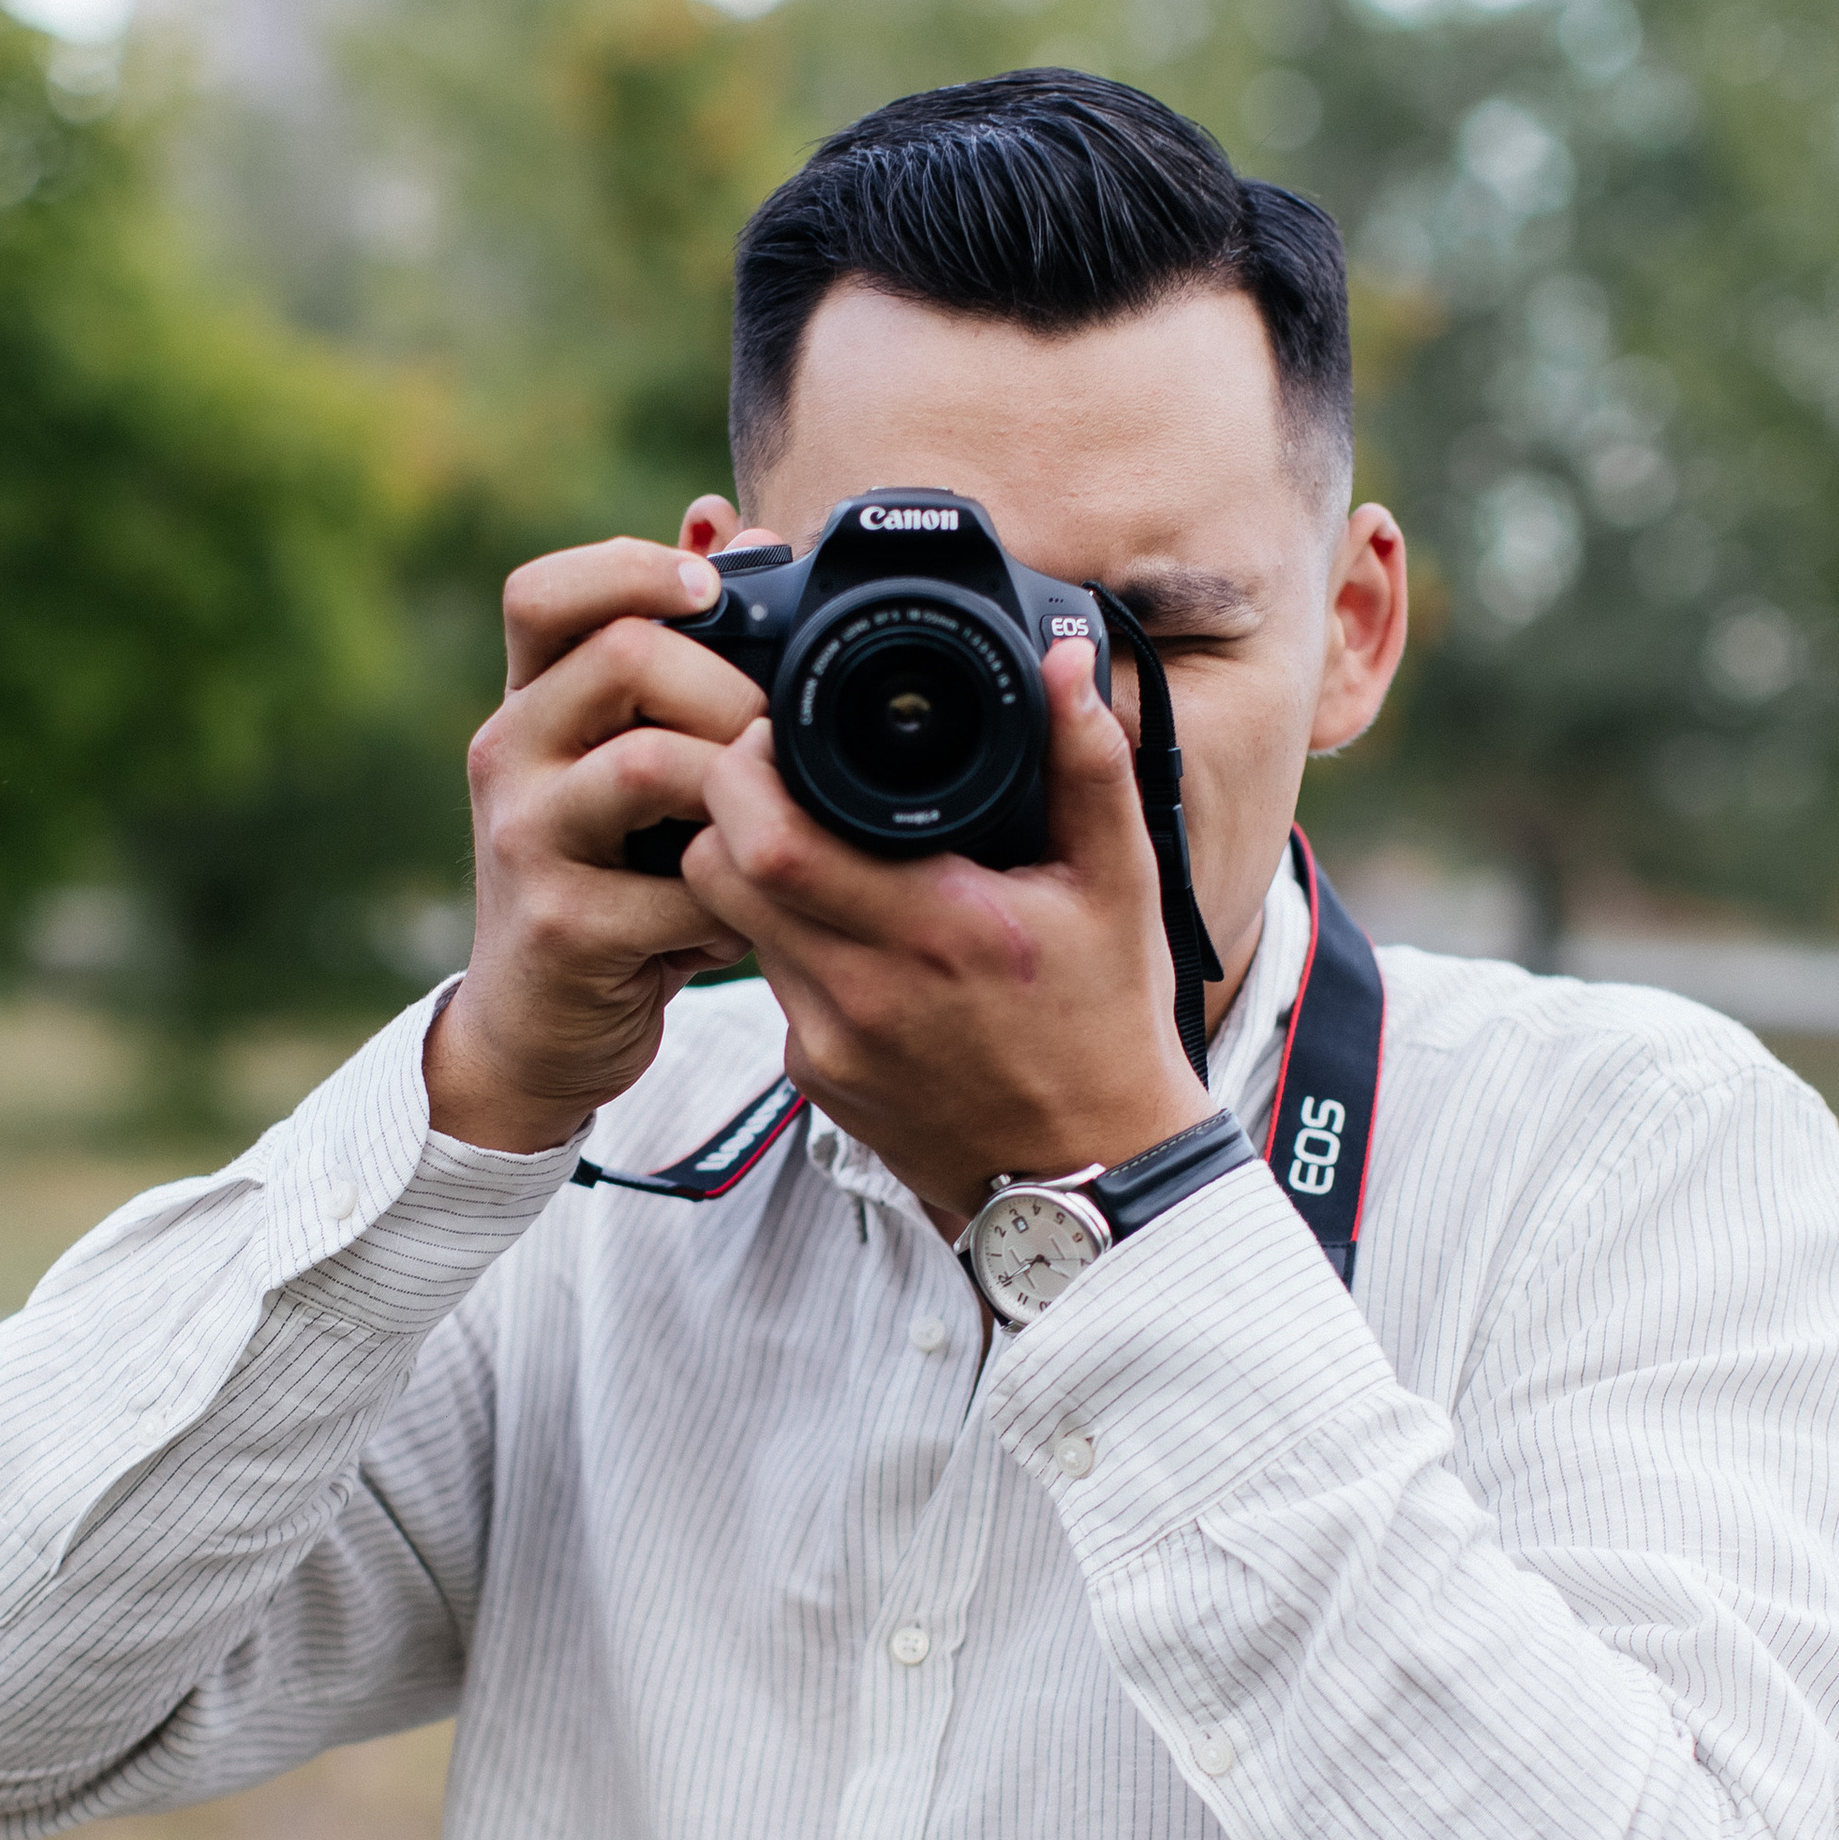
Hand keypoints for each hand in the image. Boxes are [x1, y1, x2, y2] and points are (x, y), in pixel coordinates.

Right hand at [425, 538, 765, 1152]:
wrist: (542, 1027)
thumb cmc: (614, 878)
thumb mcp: (636, 757)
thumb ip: (676, 650)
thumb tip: (726, 521)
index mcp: (531, 700)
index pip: (544, 591)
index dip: (633, 567)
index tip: (714, 591)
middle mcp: (510, 753)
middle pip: (623, 655)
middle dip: (734, 689)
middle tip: (780, 743)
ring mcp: (525, 840)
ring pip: (650, 763)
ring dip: (741, 785)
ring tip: (771, 822)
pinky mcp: (560, 925)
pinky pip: (679, 885)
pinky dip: (737, 895)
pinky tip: (749, 914)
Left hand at [682, 639, 1212, 1226]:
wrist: (1091, 1177)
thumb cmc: (1108, 1025)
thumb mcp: (1120, 885)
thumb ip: (1088, 763)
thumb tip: (1067, 662)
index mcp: (935, 929)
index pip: (766, 837)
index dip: (743, 770)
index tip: (774, 734)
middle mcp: (865, 992)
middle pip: (717, 872)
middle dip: (727, 811)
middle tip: (774, 778)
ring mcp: (829, 1045)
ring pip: (734, 926)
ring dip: (755, 877)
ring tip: (817, 847)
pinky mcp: (815, 1082)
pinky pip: (771, 986)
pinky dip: (791, 946)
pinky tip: (849, 934)